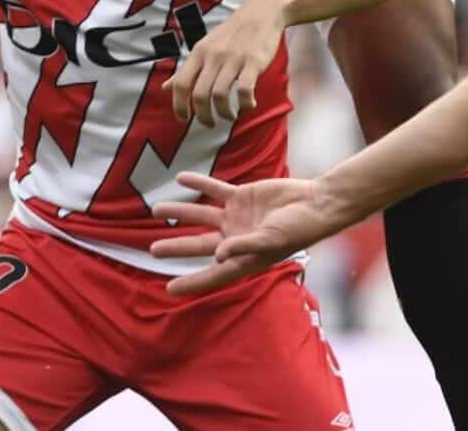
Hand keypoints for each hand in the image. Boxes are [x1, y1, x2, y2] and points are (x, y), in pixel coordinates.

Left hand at [151, 172, 339, 296]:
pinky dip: (197, 183)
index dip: (191, 282)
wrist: (315, 203)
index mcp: (242, 259)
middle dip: (176, 247)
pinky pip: (214, 190)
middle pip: (198, 245)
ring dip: (179, 211)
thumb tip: (216, 254)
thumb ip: (244, 247)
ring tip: (155, 209)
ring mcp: (236, 217)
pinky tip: (179, 178)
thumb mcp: (271, 241)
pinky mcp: (241, 196)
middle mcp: (234, 240)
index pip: (212, 274)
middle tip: (152, 249)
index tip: (168, 289)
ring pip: (200, 215)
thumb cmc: (298, 229)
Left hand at [169, 0, 283, 127]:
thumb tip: (165, 88)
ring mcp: (233, 59)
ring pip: (220, 95)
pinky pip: (245, 89)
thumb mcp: (205, 47)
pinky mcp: (253, 62)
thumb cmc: (232, 33)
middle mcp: (213, 56)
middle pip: (199, 94)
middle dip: (203, 116)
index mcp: (199, 53)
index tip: (184, 119)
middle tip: (210, 123)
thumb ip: (186, 69)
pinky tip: (249, 105)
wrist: (262, 11)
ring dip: (224, 113)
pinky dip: (246, 103)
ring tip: (229, 116)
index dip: (179, 106)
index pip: (181, 83)